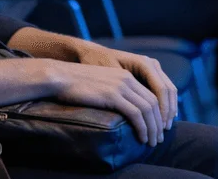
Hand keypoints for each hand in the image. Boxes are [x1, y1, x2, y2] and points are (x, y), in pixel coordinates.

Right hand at [48, 60, 168, 145]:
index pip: (151, 95)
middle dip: (158, 123)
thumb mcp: (101, 85)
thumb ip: (114, 93)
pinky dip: (142, 127)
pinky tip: (141, 137)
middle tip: (157, 138)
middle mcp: (127, 78)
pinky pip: (136, 113)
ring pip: (148, 109)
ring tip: (151, 142)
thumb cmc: (75, 84)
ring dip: (153, 128)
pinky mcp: (113, 95)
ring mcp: (120, 86)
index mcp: (125, 75)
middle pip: (153, 102)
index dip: (157, 113)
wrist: (59, 76)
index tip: (157, 128)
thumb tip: (122, 110)